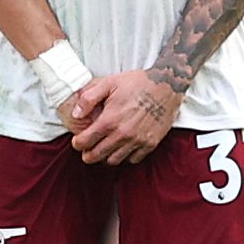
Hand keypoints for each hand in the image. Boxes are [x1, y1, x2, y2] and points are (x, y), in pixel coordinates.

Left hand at [61, 70, 178, 164]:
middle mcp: (122, 134)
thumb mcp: (109, 83)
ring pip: (114, 161)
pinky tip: (122, 148)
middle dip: (87, 155)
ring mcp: (137, 141)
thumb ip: (88, 98)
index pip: (85, 142)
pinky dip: (125, 157)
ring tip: (103, 150)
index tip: (77, 142)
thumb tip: (75, 114)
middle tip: (86, 151)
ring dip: (105, 158)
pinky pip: (133, 160)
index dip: (77, 144)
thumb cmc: (138, 83)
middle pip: (97, 156)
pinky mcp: (150, 144)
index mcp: (110, 120)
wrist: (167, 85)